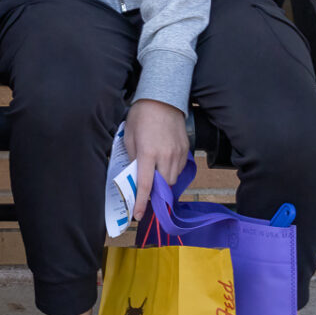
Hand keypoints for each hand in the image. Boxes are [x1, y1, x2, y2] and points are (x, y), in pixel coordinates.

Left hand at [124, 98, 188, 220]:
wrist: (163, 99)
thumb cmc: (141, 116)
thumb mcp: (129, 136)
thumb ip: (133, 158)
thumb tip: (134, 174)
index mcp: (148, 153)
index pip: (145, 185)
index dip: (141, 203)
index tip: (138, 215)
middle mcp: (165, 156)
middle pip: (163, 186)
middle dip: (155, 194)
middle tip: (147, 196)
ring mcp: (178, 153)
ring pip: (173, 179)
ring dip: (164, 183)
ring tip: (155, 179)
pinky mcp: (186, 149)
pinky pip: (179, 168)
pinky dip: (171, 172)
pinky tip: (163, 165)